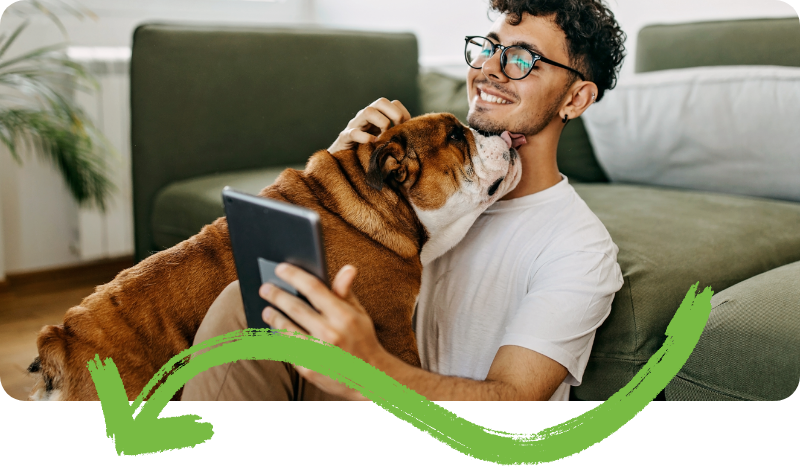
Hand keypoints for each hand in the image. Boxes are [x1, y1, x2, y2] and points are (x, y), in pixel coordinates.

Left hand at [260, 264, 384, 399]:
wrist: (370, 378)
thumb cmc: (363, 341)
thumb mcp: (359, 314)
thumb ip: (346, 292)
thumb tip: (348, 268)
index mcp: (344, 316)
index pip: (314, 288)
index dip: (295, 276)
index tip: (281, 269)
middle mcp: (330, 333)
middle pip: (295, 308)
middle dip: (277, 295)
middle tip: (265, 288)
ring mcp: (318, 353)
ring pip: (287, 330)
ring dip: (275, 318)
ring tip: (268, 311)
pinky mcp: (309, 369)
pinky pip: (288, 350)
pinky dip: (280, 340)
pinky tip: (276, 334)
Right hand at [328, 98, 411, 153]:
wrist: (344, 163)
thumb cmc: (369, 152)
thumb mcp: (385, 142)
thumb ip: (396, 136)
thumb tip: (414, 136)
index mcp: (377, 116)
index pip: (393, 103)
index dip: (402, 113)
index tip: (406, 128)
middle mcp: (365, 116)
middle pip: (381, 102)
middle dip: (394, 114)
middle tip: (396, 130)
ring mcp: (354, 125)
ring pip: (367, 111)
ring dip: (381, 123)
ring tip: (384, 137)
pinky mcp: (344, 138)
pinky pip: (353, 132)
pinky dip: (365, 137)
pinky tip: (373, 144)